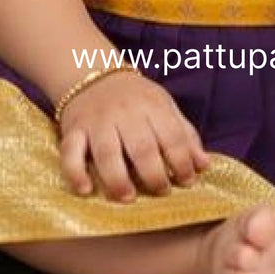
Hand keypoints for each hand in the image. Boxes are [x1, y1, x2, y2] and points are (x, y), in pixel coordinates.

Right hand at [58, 69, 209, 201]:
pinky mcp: (73, 130)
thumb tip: (203, 165)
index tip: (187, 181)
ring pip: (107, 152)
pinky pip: (70, 152)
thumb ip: (185, 135)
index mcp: (152, 106)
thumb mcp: (165, 108)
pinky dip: (76, 172)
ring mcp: (97, 122)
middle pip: (141, 146)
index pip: (171, 135)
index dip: (182, 161)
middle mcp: (124, 113)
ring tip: (127, 197)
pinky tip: (86, 190)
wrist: (94, 76)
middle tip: (161, 192)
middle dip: (154, 174)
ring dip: (118, 178)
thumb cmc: (136, 99)